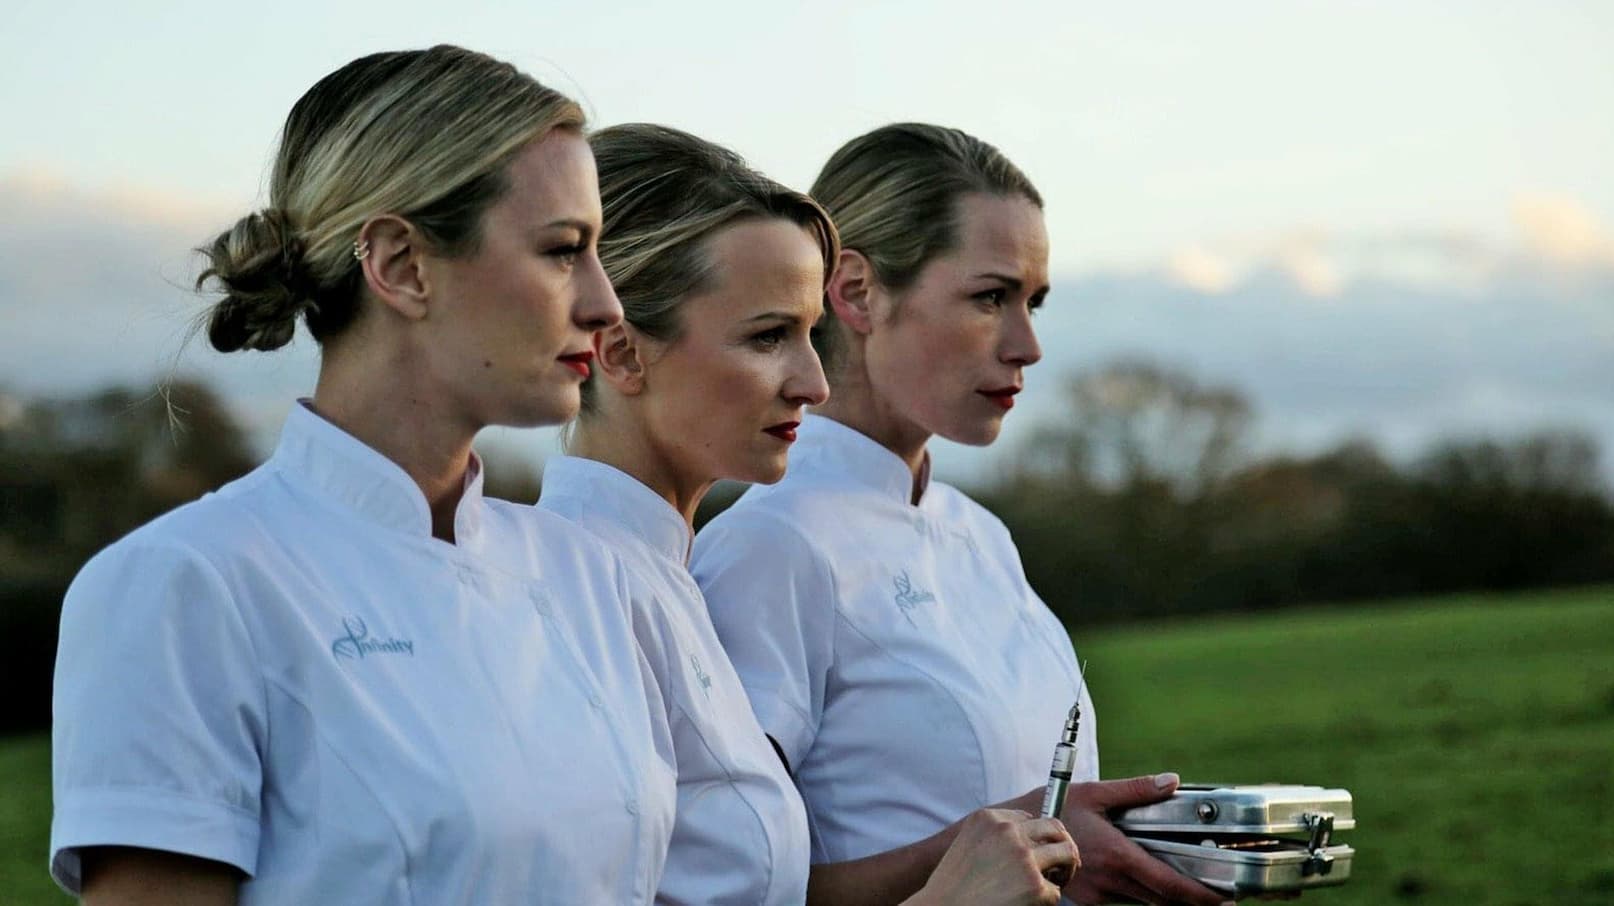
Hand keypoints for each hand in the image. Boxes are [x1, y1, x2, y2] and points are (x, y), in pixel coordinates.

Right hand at [907, 808, 1078, 905]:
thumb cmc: (954, 886)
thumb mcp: (970, 846)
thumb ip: (998, 836)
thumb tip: (1038, 839)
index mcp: (989, 818)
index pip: (1032, 819)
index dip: (1040, 837)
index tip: (1039, 851)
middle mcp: (1007, 832)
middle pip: (1055, 828)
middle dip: (1063, 846)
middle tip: (1062, 865)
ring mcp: (1023, 857)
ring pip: (1067, 853)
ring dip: (1066, 868)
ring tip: (1054, 882)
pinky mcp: (1035, 886)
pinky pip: (1056, 890)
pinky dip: (1047, 900)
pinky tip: (1028, 904)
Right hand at [1056, 773, 1229, 905]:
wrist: (1015, 836)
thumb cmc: (1053, 808)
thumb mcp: (1095, 793)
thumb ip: (1137, 790)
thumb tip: (1172, 781)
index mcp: (1117, 856)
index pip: (1169, 884)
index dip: (1200, 896)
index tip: (1224, 899)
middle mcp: (1110, 882)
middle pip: (1162, 901)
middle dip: (1191, 900)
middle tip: (1218, 896)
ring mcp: (1098, 895)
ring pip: (1144, 902)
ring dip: (1165, 896)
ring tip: (1187, 883)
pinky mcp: (1089, 900)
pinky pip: (1124, 900)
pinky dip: (1142, 893)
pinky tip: (1147, 877)